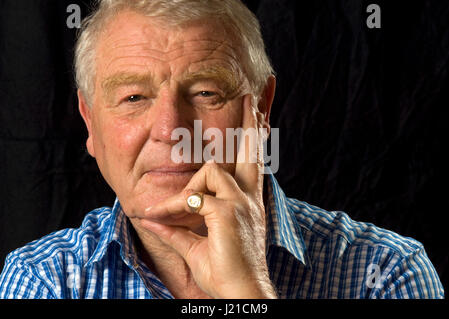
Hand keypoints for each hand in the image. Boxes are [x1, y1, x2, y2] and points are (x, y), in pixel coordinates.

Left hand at [141, 95, 276, 297]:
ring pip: (211, 169)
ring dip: (187, 188)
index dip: (253, 141)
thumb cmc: (225, 273)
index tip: (259, 120)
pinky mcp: (227, 211)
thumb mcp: (197, 245)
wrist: (241, 293)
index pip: (252, 163)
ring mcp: (240, 202)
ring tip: (166, 210)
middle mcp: (248, 197)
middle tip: (252, 98)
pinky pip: (192, 197)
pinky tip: (157, 216)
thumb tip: (151, 220)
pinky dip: (173, 206)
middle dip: (250, 123)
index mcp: (247, 202)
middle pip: (251, 150)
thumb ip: (175, 228)